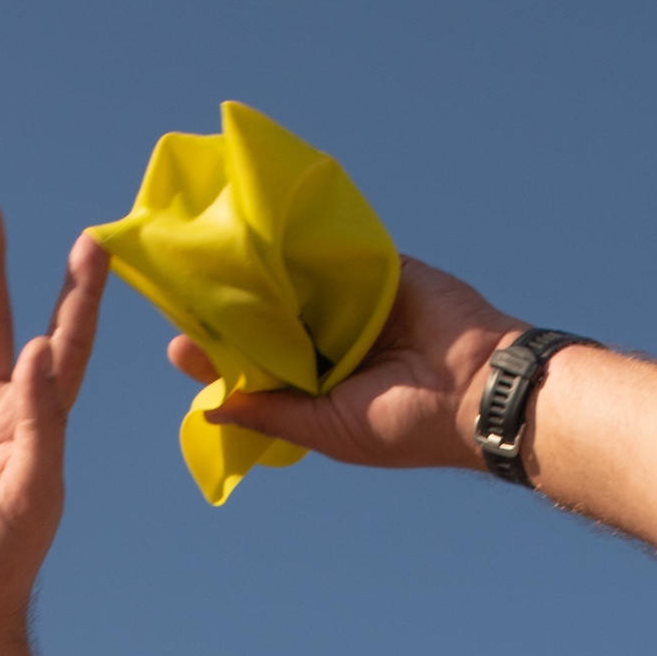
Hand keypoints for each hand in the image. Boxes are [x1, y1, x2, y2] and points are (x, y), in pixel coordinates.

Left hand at [166, 255, 521, 474]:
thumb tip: (208, 409)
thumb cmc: (403, 422)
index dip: (220, 355)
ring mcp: (351, 302)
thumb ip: (270, 414)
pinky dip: (302, 239)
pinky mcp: (374, 267)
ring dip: (260, 268)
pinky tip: (262, 228)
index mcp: (317, 385)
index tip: (179, 344)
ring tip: (215, 252)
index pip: (257, 365)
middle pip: (269, 317)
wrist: (477, 386)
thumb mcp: (325, 427)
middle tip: (185, 287)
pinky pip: (331, 248)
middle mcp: (329, 342)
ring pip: (293, 280)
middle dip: (232, 306)